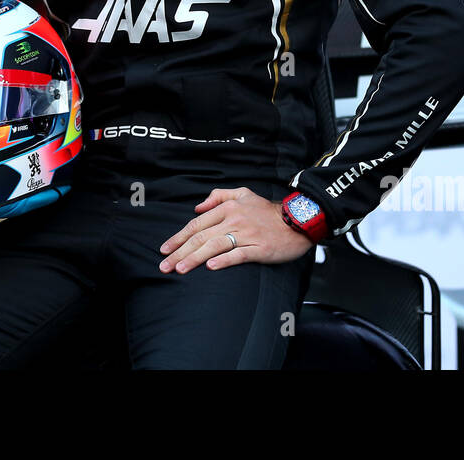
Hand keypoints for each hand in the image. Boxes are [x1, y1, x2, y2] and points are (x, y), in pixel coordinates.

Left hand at [158, 187, 312, 273]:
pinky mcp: (260, 248)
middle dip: (180, 252)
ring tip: (181, 269)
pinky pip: (239, 254)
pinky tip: (211, 266)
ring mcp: (247, 234)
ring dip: (195, 258)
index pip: (197, 224)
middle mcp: (235, 220)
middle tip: (165, 265)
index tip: (165, 249)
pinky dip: (224, 260)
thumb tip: (197, 207)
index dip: (179, 237)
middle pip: (201, 237)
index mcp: (228, 208)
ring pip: (215, 246)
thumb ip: (218, 196)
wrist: (298, 220)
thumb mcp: (243, 194)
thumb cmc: (268, 210)